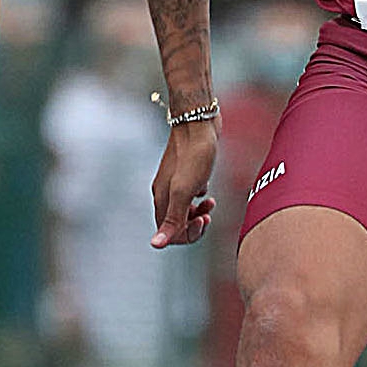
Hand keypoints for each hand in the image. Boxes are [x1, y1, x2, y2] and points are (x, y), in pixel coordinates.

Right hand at [150, 121, 216, 247]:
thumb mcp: (185, 190)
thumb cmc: (194, 155)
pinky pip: (190, 195)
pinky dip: (200, 198)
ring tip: (210, 204)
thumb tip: (156, 245)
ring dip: (198, 214)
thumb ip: (173, 218)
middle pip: (175, 223)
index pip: (168, 233)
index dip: (186, 235)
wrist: (199, 122)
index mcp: (161, 198)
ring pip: (184, 210)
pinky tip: (207, 188)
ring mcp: (174, 181)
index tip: (202, 222)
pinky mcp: (185, 172)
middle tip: (208, 216)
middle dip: (193, 225)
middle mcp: (164, 191)